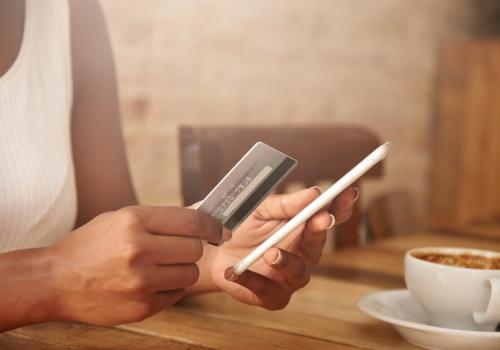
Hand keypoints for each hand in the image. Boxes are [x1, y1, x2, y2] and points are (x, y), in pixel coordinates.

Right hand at [48, 206, 220, 324]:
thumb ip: (160, 219)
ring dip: (182, 269)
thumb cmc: (90, 245)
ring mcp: (140, 282)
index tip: (220, 230)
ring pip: (190, 273)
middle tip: (180, 249)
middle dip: (193, 247)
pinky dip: (171, 288)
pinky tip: (151, 282)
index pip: (192, 220)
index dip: (212, 225)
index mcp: (134, 221)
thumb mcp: (120, 219)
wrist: (55, 280)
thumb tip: (201, 218)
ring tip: (161, 267)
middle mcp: (139, 250)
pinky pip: (176, 294)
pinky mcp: (141, 306)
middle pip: (195, 248)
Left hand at [206, 186, 357, 308]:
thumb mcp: (259, 209)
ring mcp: (289, 277)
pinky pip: (268, 291)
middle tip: (320, 218)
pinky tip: (237, 271)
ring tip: (271, 253)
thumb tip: (314, 193)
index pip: (328, 217)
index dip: (341, 206)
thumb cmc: (241, 228)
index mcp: (302, 228)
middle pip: (318, 245)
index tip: (348, 192)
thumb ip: (284, 204)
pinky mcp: (273, 296)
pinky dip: (253, 280)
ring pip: (299, 272)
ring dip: (287, 261)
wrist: (215, 252)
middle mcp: (302, 253)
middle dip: (319, 231)